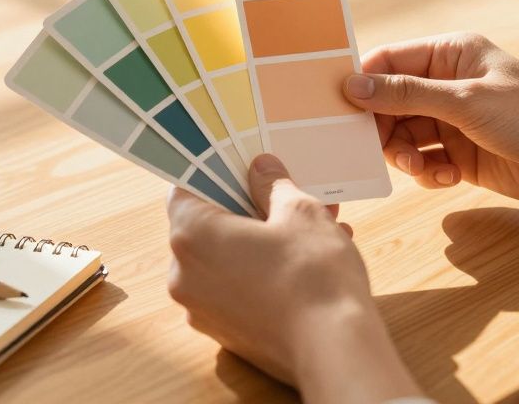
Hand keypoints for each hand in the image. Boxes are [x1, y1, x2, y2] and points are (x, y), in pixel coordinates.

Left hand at [166, 155, 419, 402]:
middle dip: (251, 208)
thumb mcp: (299, 211)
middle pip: (208, 226)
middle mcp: (184, 275)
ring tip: (317, 228)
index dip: (215, 174)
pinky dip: (264, 272)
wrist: (334, 351)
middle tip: (289, 197)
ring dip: (264, 240)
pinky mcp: (225, 333)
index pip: (185, 189)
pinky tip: (310, 263)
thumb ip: (272, 184)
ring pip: (228, 259)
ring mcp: (202, 309)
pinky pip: (238, 289)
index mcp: (191, 235)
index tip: (243, 168)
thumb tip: (260, 168)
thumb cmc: (312, 275)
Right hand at [343, 32, 518, 207]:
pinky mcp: (463, 154)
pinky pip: (425, 161)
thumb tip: (353, 85)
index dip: (362, 82)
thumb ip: (407, 94)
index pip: (388, 61)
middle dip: (382, 128)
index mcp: (451, 53)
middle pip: (389, 102)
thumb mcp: (467, 101)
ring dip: (404, 154)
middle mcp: (448, 83)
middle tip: (381, 149)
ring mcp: (455, 120)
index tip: (337, 109)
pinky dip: (427, 172)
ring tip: (421, 167)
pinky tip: (448, 177)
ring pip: (404, 135)